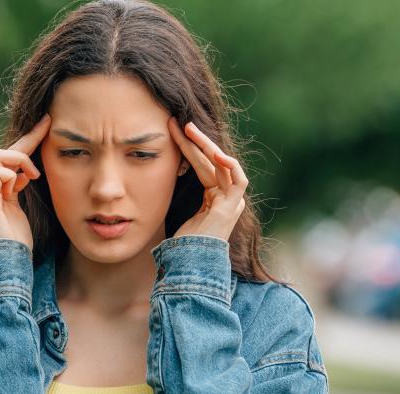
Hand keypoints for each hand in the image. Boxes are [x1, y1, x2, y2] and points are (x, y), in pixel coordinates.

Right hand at [0, 114, 50, 250]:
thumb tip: (23, 171)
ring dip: (20, 161)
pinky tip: (21, 186)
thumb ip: (17, 186)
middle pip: (1, 152)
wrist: (8, 263)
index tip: (46, 123)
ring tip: (33, 177)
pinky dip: (13, 175)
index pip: (6, 159)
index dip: (27, 140)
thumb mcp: (18, 207)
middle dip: (27, 141)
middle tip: (48, 129)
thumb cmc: (16, 241)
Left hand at [167, 117, 247, 241]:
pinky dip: (229, 165)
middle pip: (211, 160)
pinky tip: (215, 153)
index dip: (188, 147)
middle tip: (177, 123)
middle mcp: (226, 197)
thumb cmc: (182, 243)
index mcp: (214, 197)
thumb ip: (178, 195)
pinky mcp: (232, 207)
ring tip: (188, 129)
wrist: (190, 264)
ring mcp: (231, 201)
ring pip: (222, 164)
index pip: (203, 164)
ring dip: (205, 145)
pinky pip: (238, 181)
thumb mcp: (178, 212)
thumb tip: (160, 176)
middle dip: (194, 140)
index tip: (172, 132)